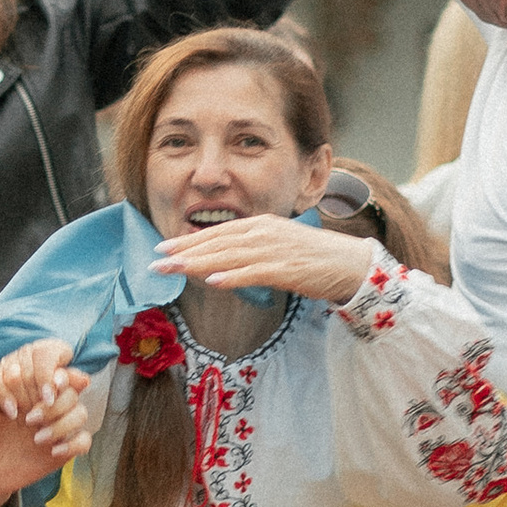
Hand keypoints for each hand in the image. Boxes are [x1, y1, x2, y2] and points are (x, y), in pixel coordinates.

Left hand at [0, 343, 91, 506]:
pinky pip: (84, 440)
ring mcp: (58, 424)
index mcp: (29, 387)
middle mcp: (47, 402)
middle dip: (54, 405)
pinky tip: (53, 452)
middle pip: (70, 390)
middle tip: (29, 420)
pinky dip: (73, 445)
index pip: (54, 369)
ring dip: (62, 425)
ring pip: (80, 412)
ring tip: (37, 439)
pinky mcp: (64, 446)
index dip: (53, 373)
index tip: (47, 386)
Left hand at [156, 216, 378, 304]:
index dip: (188, 240)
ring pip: (229, 256)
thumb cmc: (312, 257)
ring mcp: (275, 250)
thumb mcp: (276, 245)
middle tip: (156, 262)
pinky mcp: (287, 269)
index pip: (217, 232)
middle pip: (216, 243)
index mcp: (260, 224)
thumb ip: (249, 250)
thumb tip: (220, 263)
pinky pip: (254, 273)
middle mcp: (264, 232)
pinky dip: (233, 276)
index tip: (163, 247)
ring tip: (174, 270)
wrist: (350, 263)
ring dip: (198, 264)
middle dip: (184, 252)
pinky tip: (213, 282)